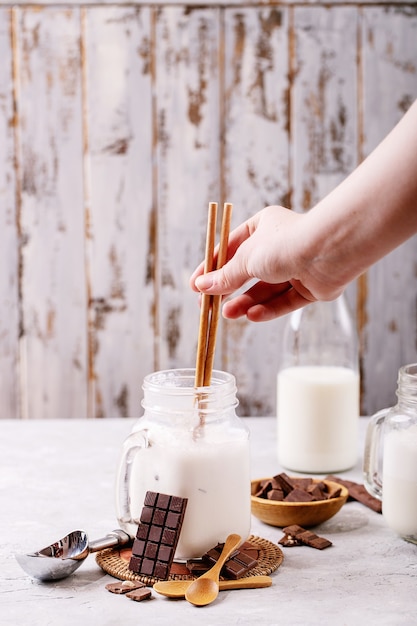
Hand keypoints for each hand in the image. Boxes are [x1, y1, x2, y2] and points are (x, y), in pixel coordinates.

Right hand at [190, 205, 339, 321]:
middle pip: (248, 272)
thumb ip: (225, 276)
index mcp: (263, 227)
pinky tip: (252, 316)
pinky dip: (268, 309)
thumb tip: (201, 287)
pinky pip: (285, 300)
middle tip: (208, 306)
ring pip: (266, 289)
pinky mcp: (310, 287)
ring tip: (227, 315)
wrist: (330, 251)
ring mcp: (296, 267)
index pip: (231, 248)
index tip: (195, 285)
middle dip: (228, 289)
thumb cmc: (285, 244)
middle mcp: (280, 246)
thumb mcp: (246, 259)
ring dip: (246, 302)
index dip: (212, 268)